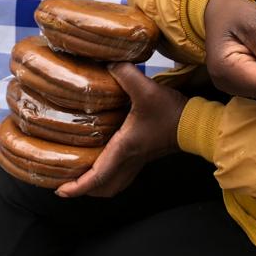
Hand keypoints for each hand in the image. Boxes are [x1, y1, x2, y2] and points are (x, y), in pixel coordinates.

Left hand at [55, 62, 185, 198]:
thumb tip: (106, 63)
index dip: (77, 188)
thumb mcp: (145, 89)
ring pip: (114, 184)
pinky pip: (122, 174)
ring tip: (80, 174)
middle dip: (84, 190)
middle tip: (66, 183)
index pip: (97, 177)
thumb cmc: (170, 111)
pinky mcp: (144, 156)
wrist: (195, 123)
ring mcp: (138, 160)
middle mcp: (129, 159)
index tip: (60, 192)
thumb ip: (124, 73)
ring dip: (97, 185)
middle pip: (104, 189)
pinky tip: (102, 158)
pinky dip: (108, 175)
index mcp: (124, 148)